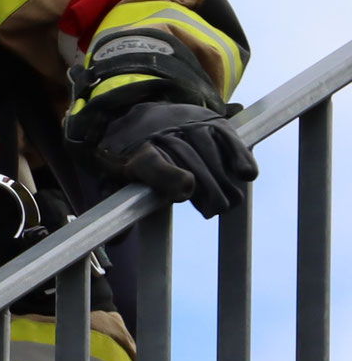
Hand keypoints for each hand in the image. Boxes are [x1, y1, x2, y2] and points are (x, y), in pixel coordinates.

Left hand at [91, 101, 255, 218]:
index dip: (168, 177)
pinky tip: (246, 174)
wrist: (139, 116)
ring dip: (223, 179)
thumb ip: (118, 208)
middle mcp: (161, 133)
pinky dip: (239, 155)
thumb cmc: (130, 157)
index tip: (186, 191)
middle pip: (189, 162)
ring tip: (229, 202)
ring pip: (209, 151)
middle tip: (214, 210)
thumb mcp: (114, 179)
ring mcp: (187, 123)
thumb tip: (116, 243)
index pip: (150, 164)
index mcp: (133, 153)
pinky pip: (227, 137)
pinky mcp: (209, 121)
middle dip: (206, 189)